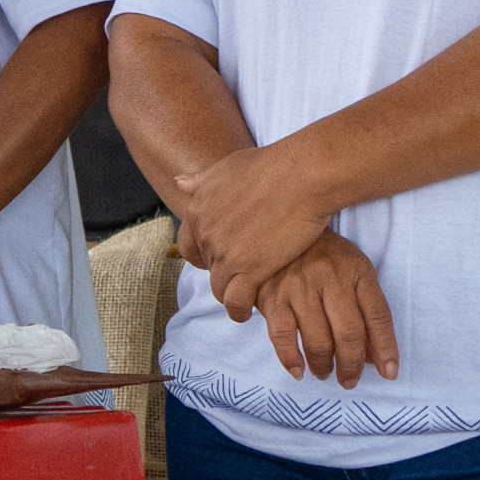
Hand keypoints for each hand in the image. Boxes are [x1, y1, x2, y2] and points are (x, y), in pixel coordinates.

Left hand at [174, 145, 330, 321]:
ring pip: (219, 287)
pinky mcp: (250, 269)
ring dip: (229, 295)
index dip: (202, 256)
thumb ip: (202, 180)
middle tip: (240, 277)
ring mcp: (225, 253)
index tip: (216, 262)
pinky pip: (235, 300)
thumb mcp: (227, 167)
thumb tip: (180, 182)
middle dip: (222, 272)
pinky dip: (239, 309)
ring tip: (242, 300)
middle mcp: (206, 232)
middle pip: (208, 265)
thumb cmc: (270, 166)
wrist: (300, 176)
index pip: (188, 245)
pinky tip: (247, 313)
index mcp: (198, 209)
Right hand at [250, 230, 398, 387]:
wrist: (273, 225)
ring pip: (318, 339)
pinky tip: (297, 370)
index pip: (378, 316)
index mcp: (355, 269)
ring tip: (324, 373)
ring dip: (323, 365)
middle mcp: (329, 277)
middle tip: (349, 381)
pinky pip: (282, 335)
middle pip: (349, 333)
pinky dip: (290, 358)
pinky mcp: (271, 294)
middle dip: (352, 365)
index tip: (388, 373)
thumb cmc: (320, 255)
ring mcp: (298, 286)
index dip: (386, 349)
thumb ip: (364, 309)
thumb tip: (372, 357)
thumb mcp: (351, 270)